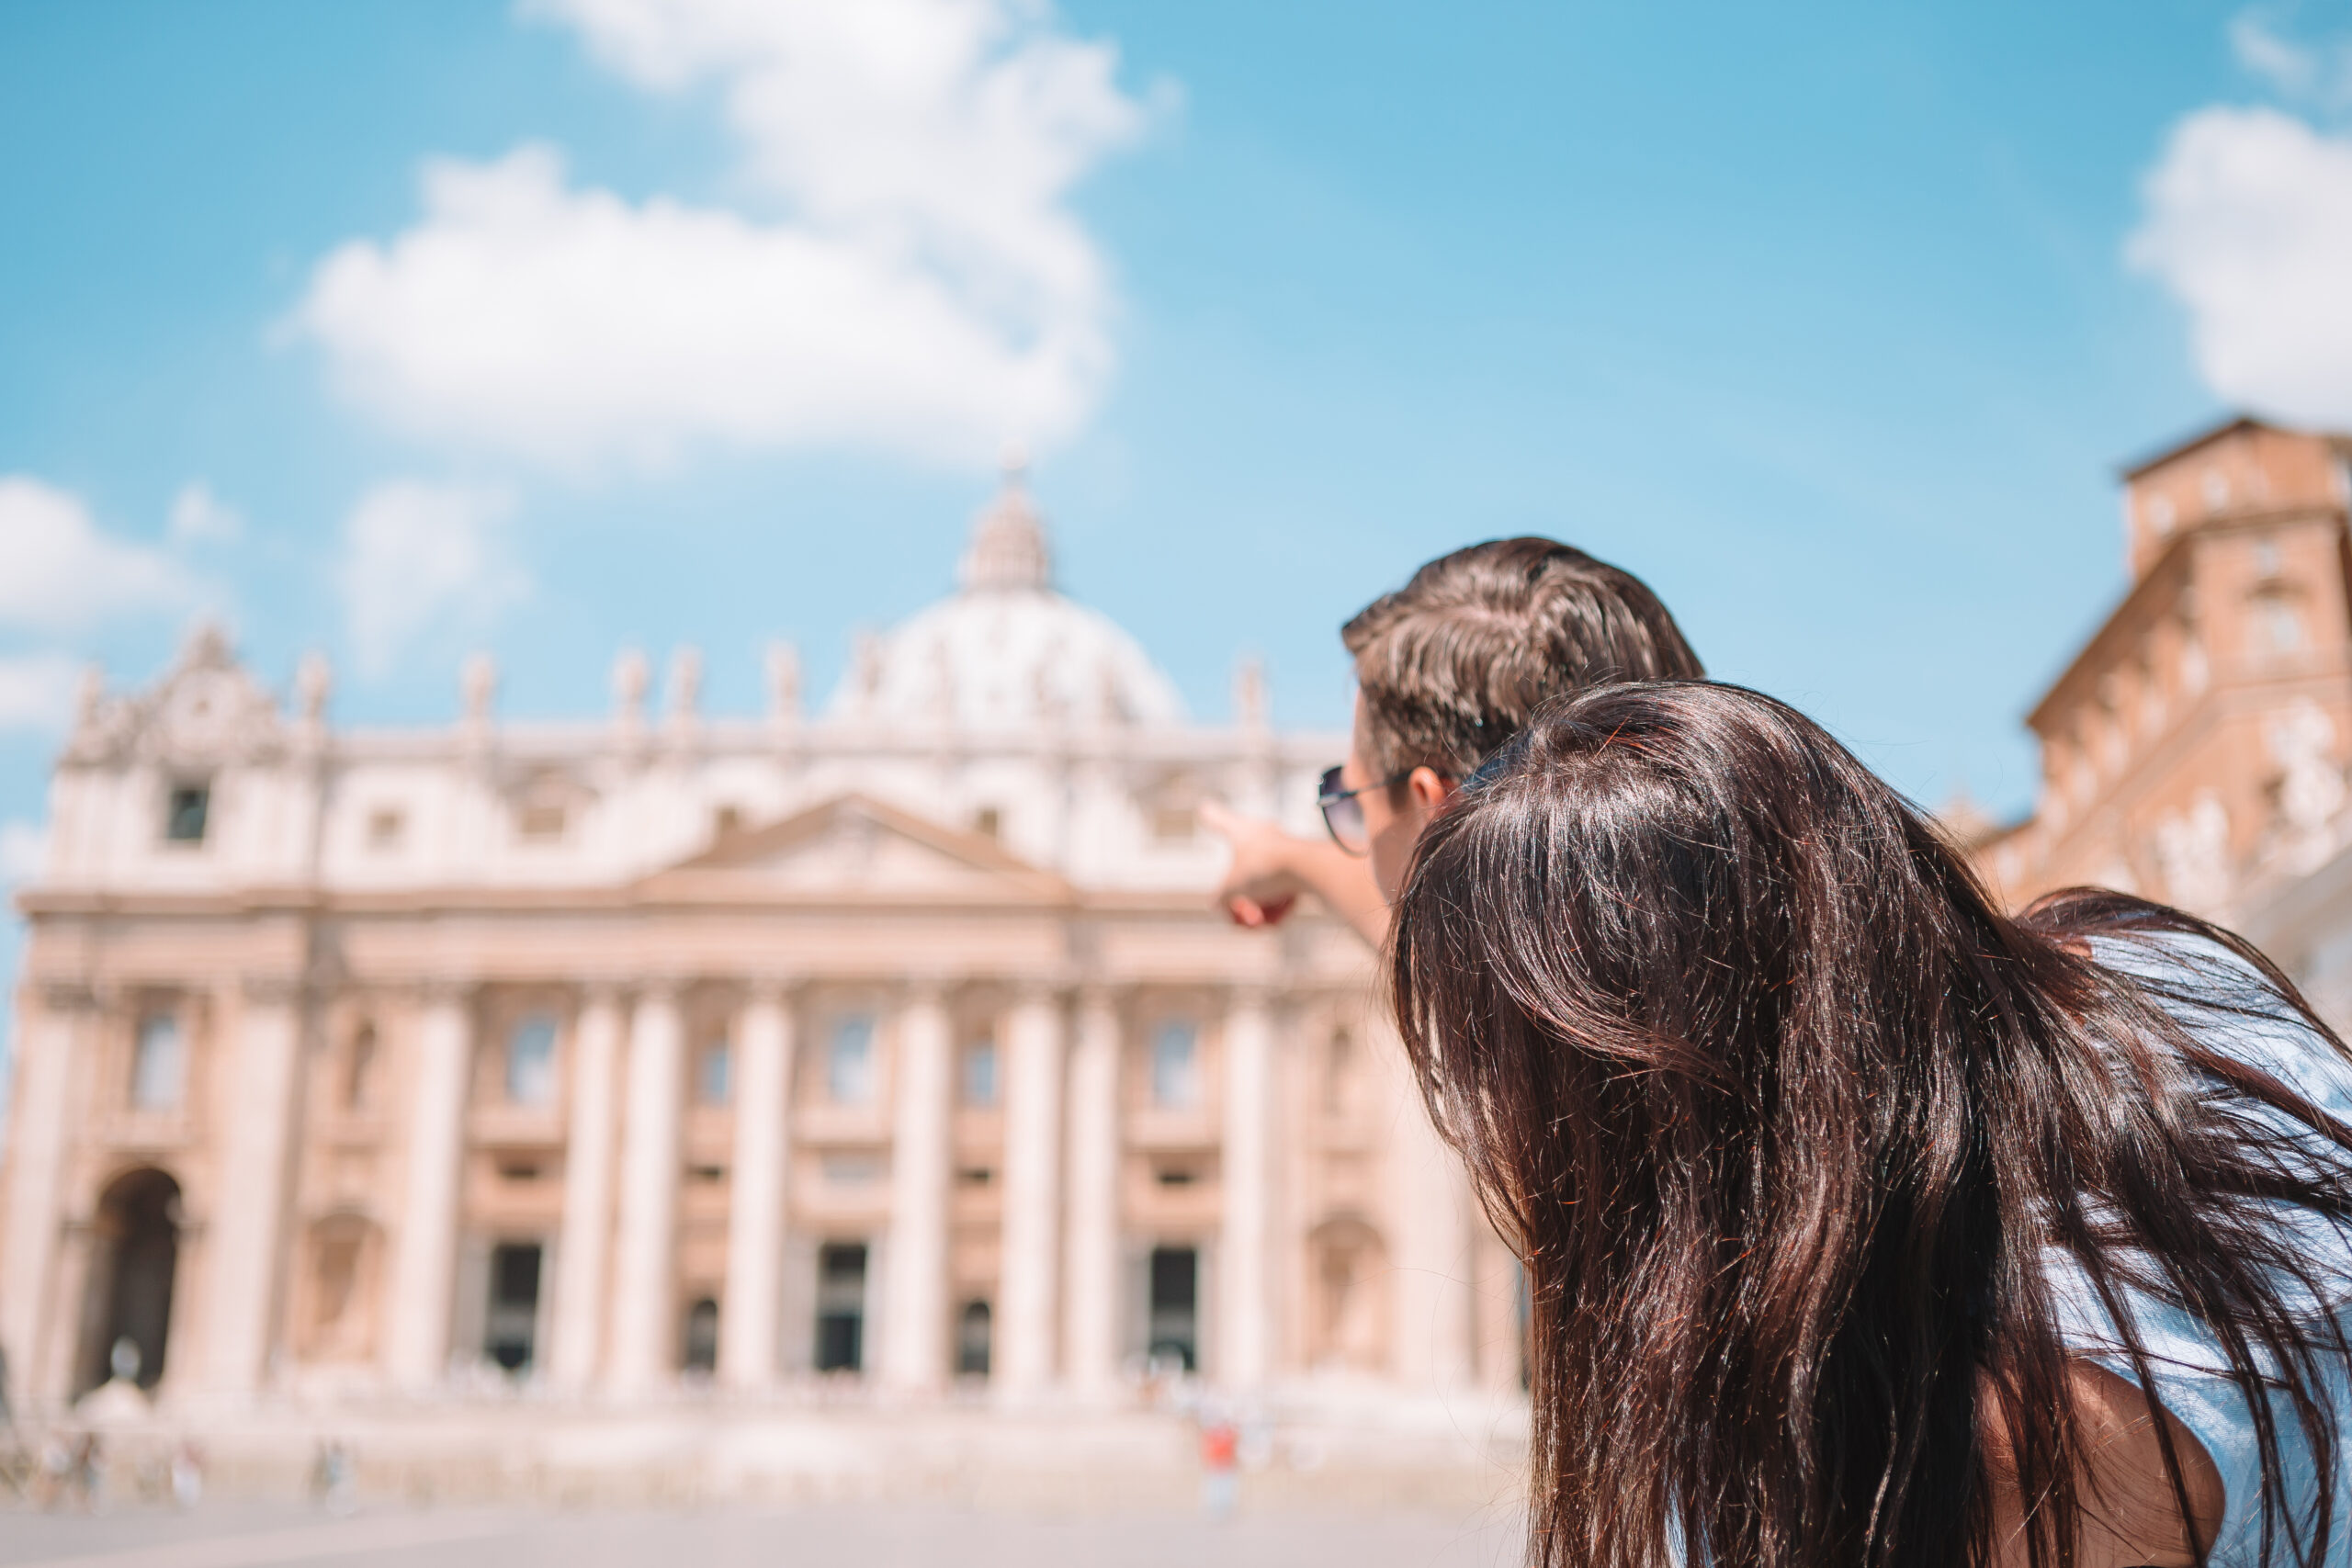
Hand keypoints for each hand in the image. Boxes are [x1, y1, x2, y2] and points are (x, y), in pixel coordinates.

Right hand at [1199, 799, 1307, 927]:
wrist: (1311, 869)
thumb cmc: (1265, 869)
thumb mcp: (1230, 889)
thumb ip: (1220, 898)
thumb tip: (1220, 905)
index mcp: (1242, 831)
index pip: (1219, 821)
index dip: (1210, 817)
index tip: (1205, 808)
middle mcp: (1264, 837)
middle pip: (1243, 875)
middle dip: (1239, 903)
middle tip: (1240, 921)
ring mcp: (1285, 854)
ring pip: (1264, 890)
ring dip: (1259, 913)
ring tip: (1260, 924)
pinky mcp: (1304, 870)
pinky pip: (1284, 896)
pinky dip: (1278, 911)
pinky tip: (1277, 922)